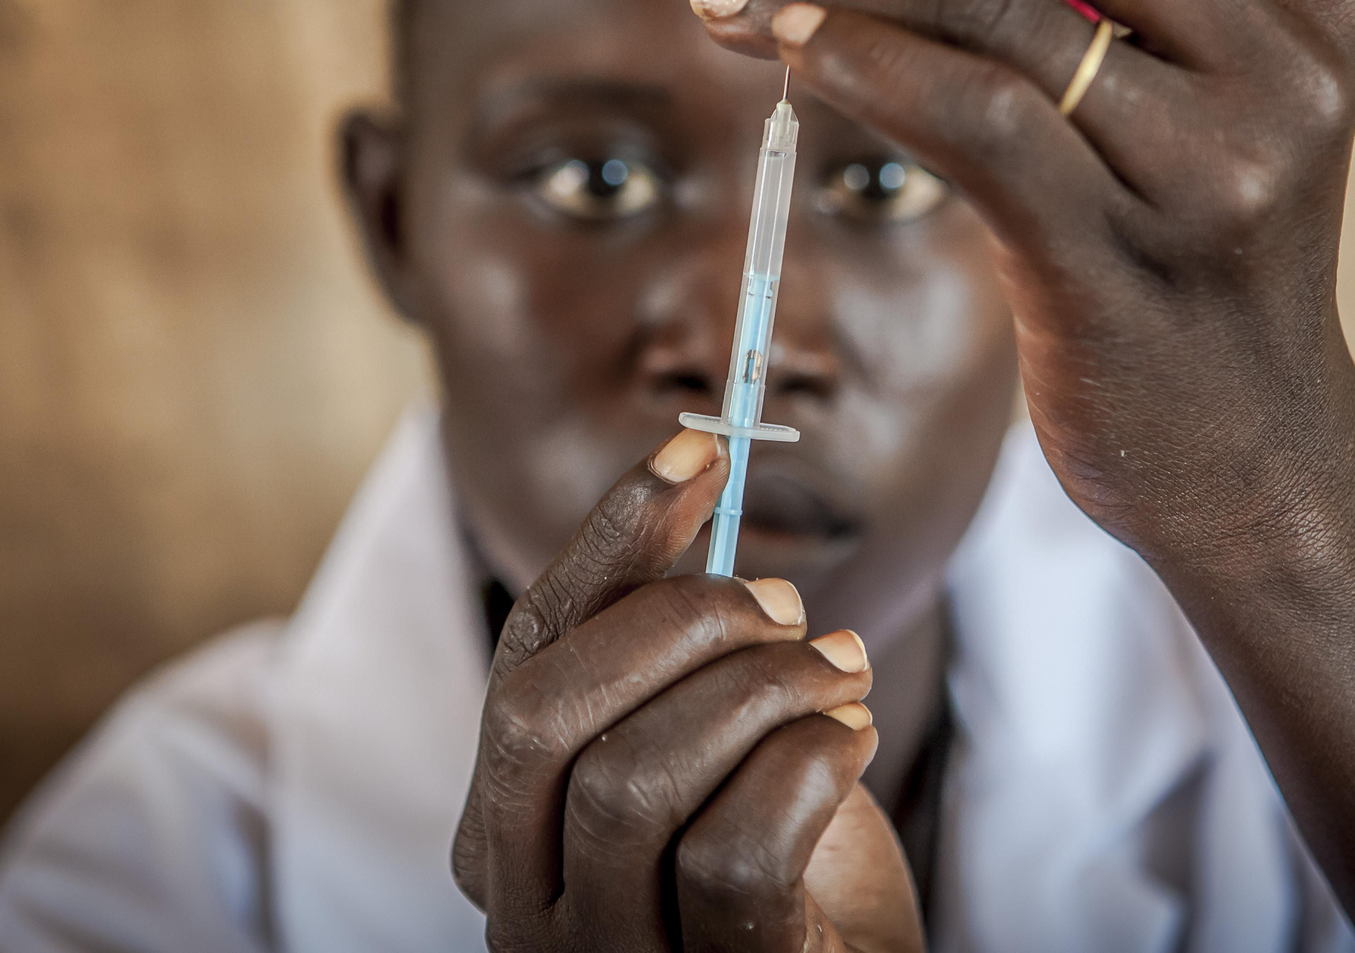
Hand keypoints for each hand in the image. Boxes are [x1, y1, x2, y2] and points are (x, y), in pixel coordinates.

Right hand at [452, 427, 922, 952]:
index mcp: (504, 827)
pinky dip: (806, 763)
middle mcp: (521, 905)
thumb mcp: (708, 740)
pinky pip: (733, 854)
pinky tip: (850, 740)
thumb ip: (671, 643)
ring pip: (631, 779)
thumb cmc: (778, 861)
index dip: (606, 541)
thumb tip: (688, 470)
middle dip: (676, 622)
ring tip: (840, 672)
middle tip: (784, 603)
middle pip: (539, 713)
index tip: (695, 448)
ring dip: (760, 689)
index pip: (521, 657)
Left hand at [698, 0, 1354, 563]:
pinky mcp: (1129, 265)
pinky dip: (865, 65)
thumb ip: (1087, 3)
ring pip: (1000, 11)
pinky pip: (974, 123)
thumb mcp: (1177, 111)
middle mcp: (1285, 67)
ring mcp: (1219, 170)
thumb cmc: (1180, 271)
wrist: (1252, 466)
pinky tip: (787, 52)